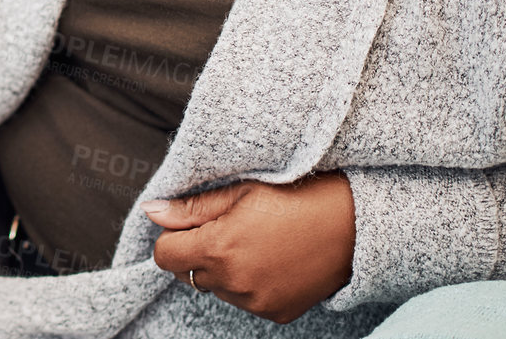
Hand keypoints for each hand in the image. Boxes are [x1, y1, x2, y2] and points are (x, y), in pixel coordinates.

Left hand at [144, 172, 354, 323]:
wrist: (354, 223)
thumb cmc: (295, 196)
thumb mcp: (240, 191)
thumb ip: (191, 208)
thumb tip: (151, 211)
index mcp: (219, 249)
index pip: (164, 256)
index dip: (173, 237)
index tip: (191, 224)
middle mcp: (235, 283)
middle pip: (189, 273)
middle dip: (198, 252)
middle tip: (229, 227)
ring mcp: (257, 303)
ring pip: (218, 288)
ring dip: (224, 269)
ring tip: (256, 242)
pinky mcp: (278, 314)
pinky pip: (246, 301)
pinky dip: (249, 284)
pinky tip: (271, 260)